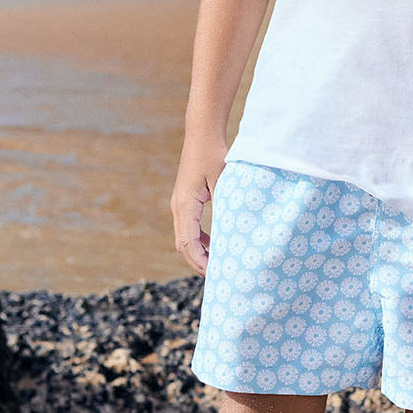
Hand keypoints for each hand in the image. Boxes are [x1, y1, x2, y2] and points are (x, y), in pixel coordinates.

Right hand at [171, 135, 228, 275]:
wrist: (202, 134)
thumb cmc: (214, 154)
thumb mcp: (223, 181)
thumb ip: (225, 206)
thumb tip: (233, 232)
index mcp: (185, 205)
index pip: (188, 242)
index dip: (200, 261)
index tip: (215, 274)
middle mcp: (178, 207)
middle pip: (183, 245)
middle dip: (198, 262)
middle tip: (218, 278)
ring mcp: (180, 204)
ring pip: (184, 238)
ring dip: (198, 253)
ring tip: (218, 266)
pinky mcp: (186, 201)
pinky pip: (189, 227)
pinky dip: (200, 241)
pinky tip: (215, 246)